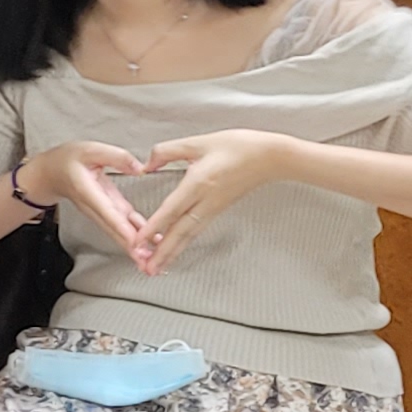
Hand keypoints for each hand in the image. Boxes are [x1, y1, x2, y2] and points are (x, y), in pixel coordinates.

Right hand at [19, 138, 160, 271]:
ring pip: (119, 232)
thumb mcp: (90, 150)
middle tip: (147, 262)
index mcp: (88, 190)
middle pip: (114, 229)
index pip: (107, 211)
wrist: (50, 173)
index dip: (122, 227)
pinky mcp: (108, 212)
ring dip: (135, 248)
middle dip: (131, 247)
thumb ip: (115, 156)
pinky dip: (137, 238)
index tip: (134, 242)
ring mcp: (101, 212)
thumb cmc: (67, 160)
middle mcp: (94, 206)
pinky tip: (152, 245)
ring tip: (152, 261)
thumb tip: (139, 167)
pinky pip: (123, 227)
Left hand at [135, 128, 304, 271]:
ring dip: (172, 252)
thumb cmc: (239, 147)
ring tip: (158, 267)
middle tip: (147, 269)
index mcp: (199, 183)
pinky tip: (175, 248)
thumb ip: (167, 151)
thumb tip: (146, 164)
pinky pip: (197, 229)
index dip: (154, 227)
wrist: (271, 157)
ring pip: (189, 234)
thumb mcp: (198, 142)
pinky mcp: (218, 209)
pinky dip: (184, 242)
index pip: (172, 210)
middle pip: (181, 231)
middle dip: (163, 252)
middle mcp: (206, 201)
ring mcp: (214, 207)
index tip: (140, 241)